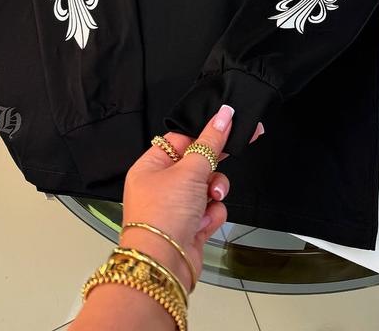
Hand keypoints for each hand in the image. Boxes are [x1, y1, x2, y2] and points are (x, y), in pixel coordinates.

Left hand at [119, 105, 263, 291]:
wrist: (163, 264)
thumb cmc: (162, 216)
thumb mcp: (190, 169)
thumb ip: (211, 141)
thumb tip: (224, 115)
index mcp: (151, 167)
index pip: (181, 140)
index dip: (203, 135)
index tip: (226, 127)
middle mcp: (161, 186)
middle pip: (197, 164)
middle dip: (211, 168)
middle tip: (228, 157)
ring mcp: (176, 207)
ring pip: (209, 187)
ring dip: (215, 192)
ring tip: (211, 200)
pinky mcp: (190, 226)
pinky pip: (211, 209)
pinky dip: (212, 215)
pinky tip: (203, 222)